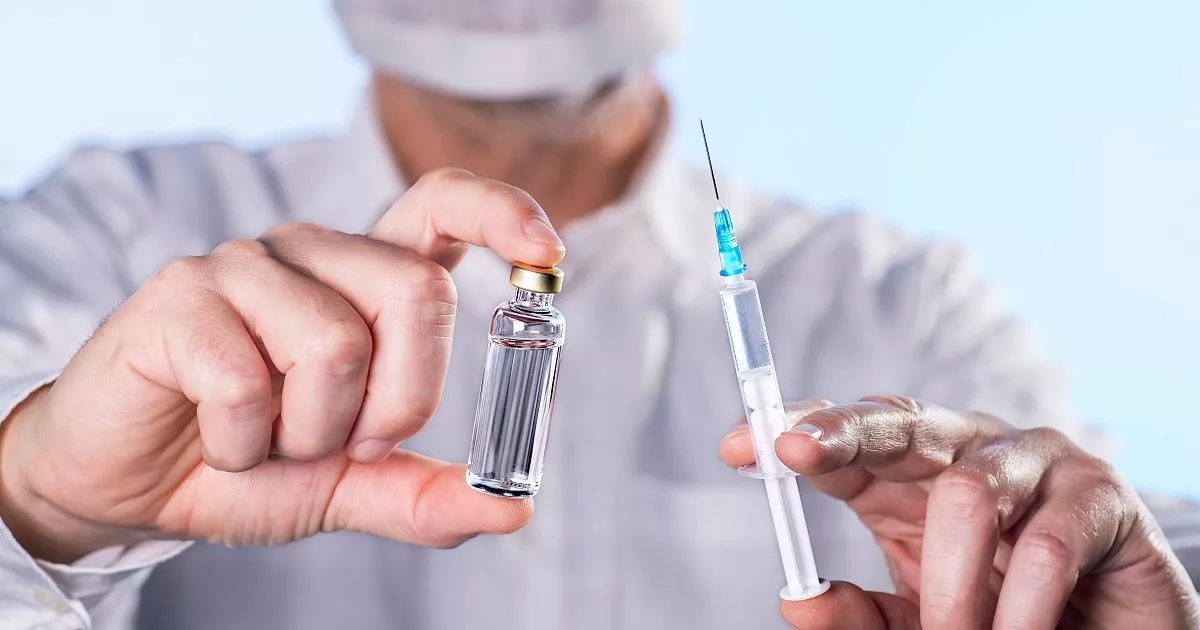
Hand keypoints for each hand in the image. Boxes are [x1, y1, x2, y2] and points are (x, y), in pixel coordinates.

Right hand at [0, 168, 565, 563]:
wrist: (130, 481)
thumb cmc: (248, 461)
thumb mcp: (350, 487)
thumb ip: (424, 493)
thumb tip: (512, 509)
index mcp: (365, 277)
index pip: (442, 205)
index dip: (500, 214)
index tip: (547, 253)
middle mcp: (314, 252)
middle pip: (417, 293)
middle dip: (401, 401)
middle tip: (348, 444)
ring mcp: (245, 265)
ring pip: (335, 345)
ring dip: (309, 432)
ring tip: (267, 438)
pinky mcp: (180, 295)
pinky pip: (248, 382)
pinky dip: (243, 444)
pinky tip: (216, 440)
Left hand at [719, 396, 1199, 628]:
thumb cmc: (999, 620)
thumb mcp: (914, 622)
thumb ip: (858, 615)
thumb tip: (797, 598)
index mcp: (909, 478)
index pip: (845, 438)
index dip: (792, 431)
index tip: (738, 446)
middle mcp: (964, 451)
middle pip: (895, 421)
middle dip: (840, 432)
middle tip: (795, 452)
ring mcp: (1032, 461)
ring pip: (968, 491)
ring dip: (952, 583)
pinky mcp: (1099, 493)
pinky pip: (1044, 544)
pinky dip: (1020, 607)